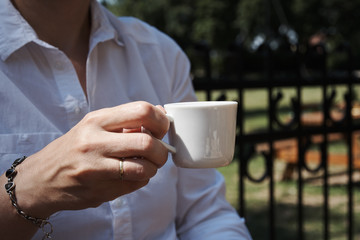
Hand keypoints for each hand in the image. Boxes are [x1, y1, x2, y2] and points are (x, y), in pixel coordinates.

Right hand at [14, 101, 169, 217]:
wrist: (42, 178)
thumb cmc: (75, 147)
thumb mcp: (96, 125)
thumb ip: (128, 119)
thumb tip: (162, 113)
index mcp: (97, 120)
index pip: (142, 111)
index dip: (161, 121)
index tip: (162, 128)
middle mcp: (94, 142)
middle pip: (147, 143)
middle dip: (162, 150)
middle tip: (160, 152)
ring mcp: (95, 169)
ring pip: (145, 168)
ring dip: (154, 168)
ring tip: (146, 165)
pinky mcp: (98, 191)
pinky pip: (136, 185)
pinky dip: (142, 180)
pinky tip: (132, 176)